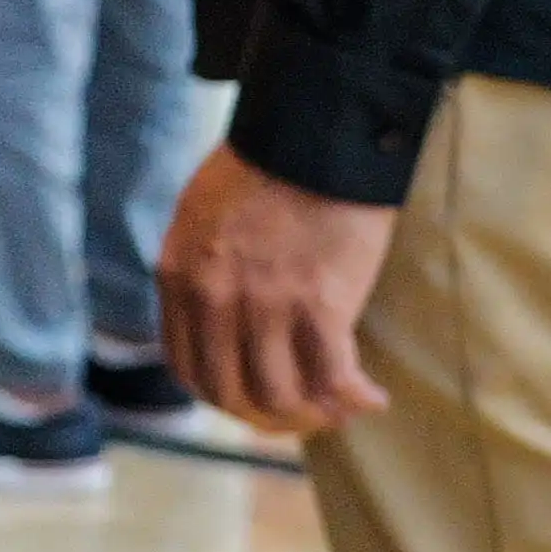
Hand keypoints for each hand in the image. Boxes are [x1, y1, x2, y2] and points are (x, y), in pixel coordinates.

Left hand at [159, 144, 396, 433]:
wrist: (315, 135)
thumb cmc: (265, 165)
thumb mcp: (200, 215)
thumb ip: (199, 267)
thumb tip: (215, 315)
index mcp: (178, 276)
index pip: (186, 366)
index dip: (221, 393)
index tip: (250, 398)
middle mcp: (213, 299)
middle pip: (230, 392)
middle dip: (266, 416)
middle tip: (301, 414)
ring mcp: (265, 307)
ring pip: (281, 396)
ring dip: (314, 415)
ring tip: (342, 407)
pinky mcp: (320, 307)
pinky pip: (333, 379)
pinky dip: (354, 398)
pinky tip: (372, 398)